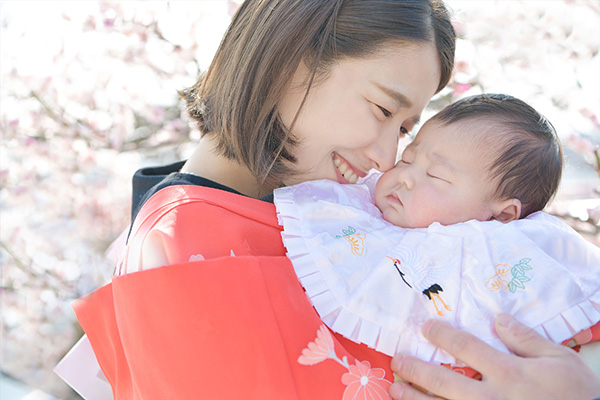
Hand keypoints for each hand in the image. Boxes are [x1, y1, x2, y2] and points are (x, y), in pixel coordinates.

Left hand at [389, 313, 599, 399]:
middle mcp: (491, 396)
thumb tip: (499, 318)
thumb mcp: (560, 360)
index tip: (426, 328)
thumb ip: (526, 339)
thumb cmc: (577, 394)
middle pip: (443, 380)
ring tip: (394, 388)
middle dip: (416, 369)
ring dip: (414, 397)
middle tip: (398, 361)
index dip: (442, 335)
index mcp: (508, 371)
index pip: (465, 347)